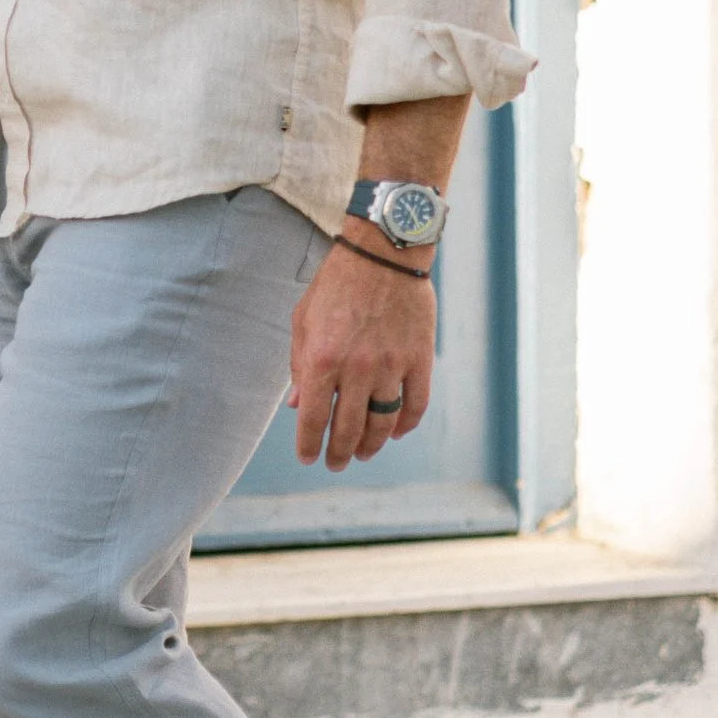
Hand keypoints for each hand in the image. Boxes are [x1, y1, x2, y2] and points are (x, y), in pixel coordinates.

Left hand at [289, 238, 435, 466]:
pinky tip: (396, 432)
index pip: (314, 418)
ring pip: (382, 424)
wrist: (382, 254)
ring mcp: (391, 365)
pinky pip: (415, 405)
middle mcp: (356, 368)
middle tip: (336, 463)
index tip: (308, 458)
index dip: (309, 444)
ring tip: (363, 453)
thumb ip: (299, 365)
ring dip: (372, 445)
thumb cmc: (336, 285)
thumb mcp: (303, 320)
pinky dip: (406, 425)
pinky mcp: (419, 359)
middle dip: (339, 453)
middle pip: (348, 428)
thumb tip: (298, 406)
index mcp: (322, 358)